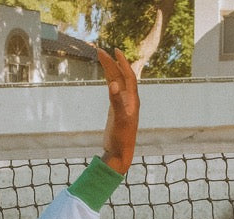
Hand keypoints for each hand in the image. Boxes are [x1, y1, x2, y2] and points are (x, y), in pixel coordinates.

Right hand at [96, 46, 137, 174]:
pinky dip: (109, 82)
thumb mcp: (119, 120)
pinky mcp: (116, 111)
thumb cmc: (122, 138)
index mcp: (132, 100)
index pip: (128, 75)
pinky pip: (113, 92)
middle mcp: (129, 100)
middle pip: (120, 76)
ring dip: (110, 70)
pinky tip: (106, 78)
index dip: (122, 62)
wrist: (121, 153)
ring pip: (116, 83)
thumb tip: (112, 84)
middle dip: (112, 63)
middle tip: (100, 51)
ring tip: (102, 58)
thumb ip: (116, 102)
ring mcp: (122, 105)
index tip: (114, 50)